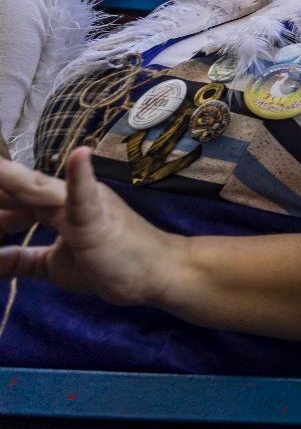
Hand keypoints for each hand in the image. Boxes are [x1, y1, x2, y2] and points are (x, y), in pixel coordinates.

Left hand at [0, 148, 181, 308]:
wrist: (157, 272)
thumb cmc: (112, 265)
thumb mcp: (54, 267)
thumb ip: (21, 260)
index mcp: (53, 205)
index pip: (6, 200)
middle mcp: (62, 196)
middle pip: (11, 187)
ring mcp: (80, 203)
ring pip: (33, 186)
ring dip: (7, 176)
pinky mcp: (97, 216)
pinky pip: (85, 194)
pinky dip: (80, 174)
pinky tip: (78, 155)